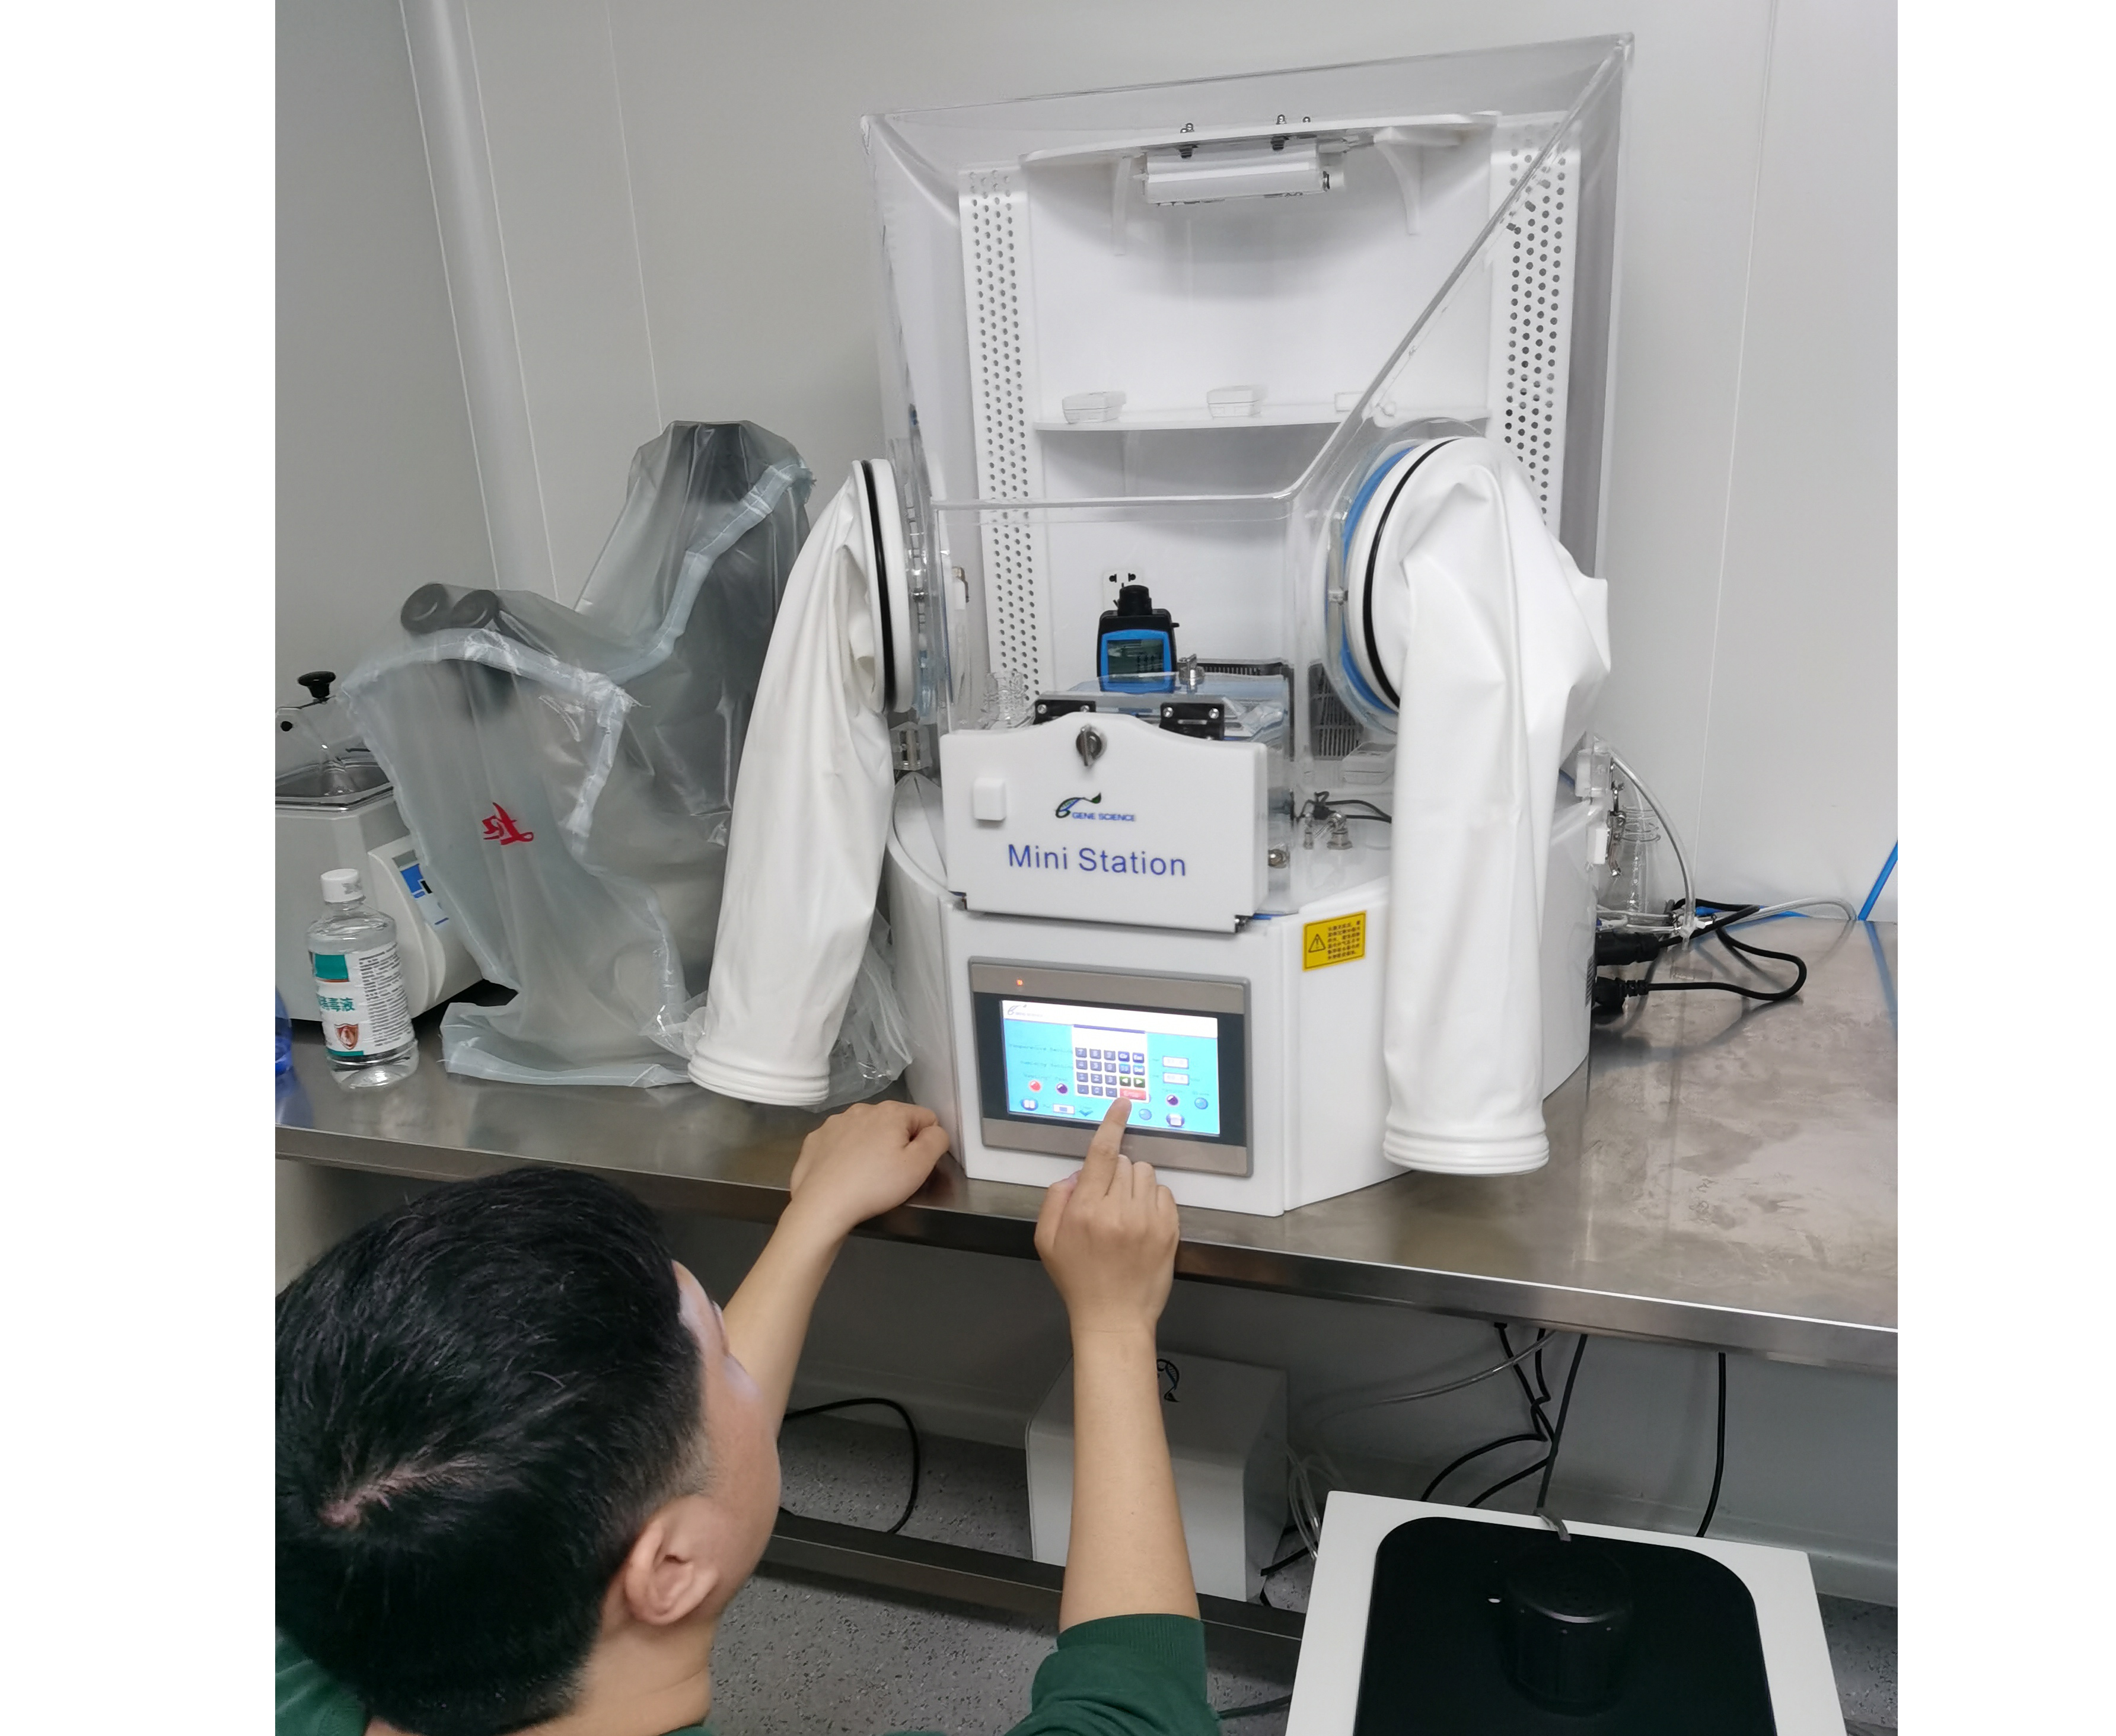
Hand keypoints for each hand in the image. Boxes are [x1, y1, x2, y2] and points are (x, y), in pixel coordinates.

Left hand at [785, 1101, 950, 1241]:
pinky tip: (843, 1174)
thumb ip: (937, 1141)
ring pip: (865, 1131)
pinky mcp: (815, 1139)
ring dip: (870, 1147)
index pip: (925, 1118)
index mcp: (891, 1112)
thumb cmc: (875, 1185)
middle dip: (897, 1143)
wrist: (822, 1204)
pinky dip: (845, 1154)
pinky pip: (840, 1142)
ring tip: (866, 1176)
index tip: (913, 1165)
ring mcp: (834, 1122)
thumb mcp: (919, 1167)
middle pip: (894, 1123)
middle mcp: (862, 1109)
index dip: (925, 1143)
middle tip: (891, 1174)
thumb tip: (935, 1131)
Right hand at [1034, 1098, 1179, 1340]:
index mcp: (1086, 1211)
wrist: (1113, 1317)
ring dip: (1133, 1185)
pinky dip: (1152, 1200)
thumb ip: (1055, 1200)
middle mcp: (1119, 1211)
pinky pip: (1163, 1193)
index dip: (1112, 1124)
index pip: (1101, 1154)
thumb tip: (1077, 1175)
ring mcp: (1147, 1221)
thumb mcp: (1047, 1241)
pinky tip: (1140, 1222)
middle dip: (1113, 1173)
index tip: (1123, 1104)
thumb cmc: (1078, 1280)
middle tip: (1106, 1201)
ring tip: (1124, 1212)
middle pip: (1123, 1163)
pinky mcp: (1168, 1231)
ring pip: (1145, 1174)